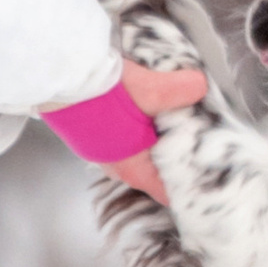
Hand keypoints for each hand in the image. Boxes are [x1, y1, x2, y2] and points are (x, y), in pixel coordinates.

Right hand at [103, 59, 205, 204]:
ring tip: (182, 117)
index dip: (190, 184)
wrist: (57, 75)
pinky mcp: (92, 131)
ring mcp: (101, 149)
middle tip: (203, 137)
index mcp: (131, 166)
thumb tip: (200, 87)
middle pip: (155, 169)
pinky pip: (124, 135)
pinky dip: (140, 125)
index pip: (167, 191)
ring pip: (140, 150)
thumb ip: (179, 90)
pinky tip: (149, 105)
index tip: (210, 174)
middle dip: (178, 154)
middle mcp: (115, 164)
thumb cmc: (97, 92)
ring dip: (158, 137)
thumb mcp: (148, 89)